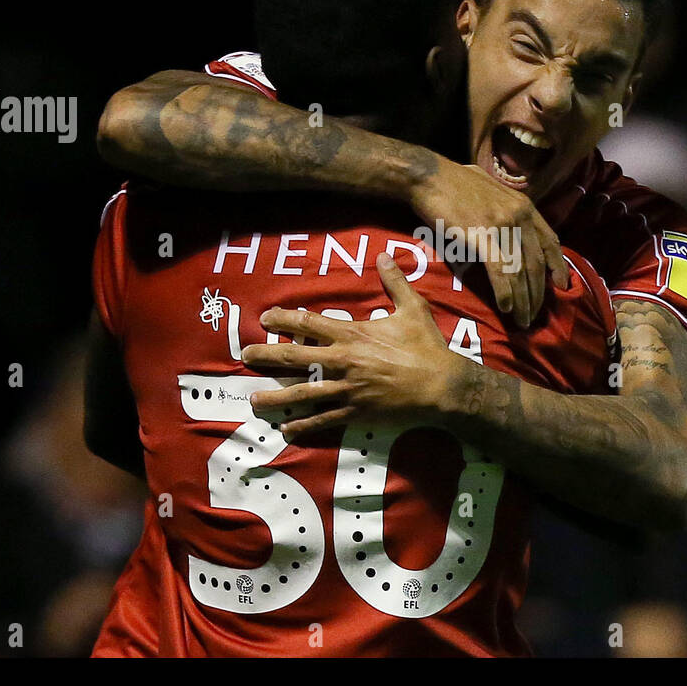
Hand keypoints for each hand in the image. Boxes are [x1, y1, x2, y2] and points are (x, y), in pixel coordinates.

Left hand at [242, 253, 470, 437]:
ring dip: (276, 396)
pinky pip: (323, 419)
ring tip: (254, 399)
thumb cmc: (427, 347)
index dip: (284, 319)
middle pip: (294, 357)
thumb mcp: (413, 309)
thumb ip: (395, 283)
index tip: (266, 318)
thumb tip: (385, 256)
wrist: (441, 386)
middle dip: (266, 355)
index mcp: (352, 334)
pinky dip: (304, 425)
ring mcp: (347, 389)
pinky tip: (287, 429)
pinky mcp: (356, 411)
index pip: (309, 323)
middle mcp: (343, 361)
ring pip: (302, 392)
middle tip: (245, 355)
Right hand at [409, 161, 568, 327]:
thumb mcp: (492, 189)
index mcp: (524, 206)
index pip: (550, 242)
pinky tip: (506, 307)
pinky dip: (505, 293)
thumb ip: (507, 207)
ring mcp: (502, 226)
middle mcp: (519, 216)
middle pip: (536, 263)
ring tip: (522, 320)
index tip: (560, 286)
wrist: (429, 176)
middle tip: (535, 315)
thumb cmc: (454, 182)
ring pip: (520, 272)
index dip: (557, 267)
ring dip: (523, 301)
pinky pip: (500, 271)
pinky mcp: (482, 236)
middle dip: (538, 294)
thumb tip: (511, 223)